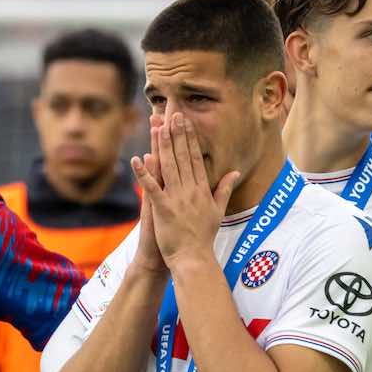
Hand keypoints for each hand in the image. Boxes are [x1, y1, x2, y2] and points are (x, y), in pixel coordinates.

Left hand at [132, 113, 238, 268]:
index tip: (185, 121)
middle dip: (177, 133)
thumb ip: (224, 189)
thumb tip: (235, 172)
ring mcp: (176, 198)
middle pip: (182, 156)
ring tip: (157, 126)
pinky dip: (144, 173)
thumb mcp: (219, 210)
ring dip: (162, 145)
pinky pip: (151, 188)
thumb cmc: (204, 236)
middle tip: (173, 113)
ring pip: (168, 166)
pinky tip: (136, 159)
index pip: (195, 158)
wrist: (194, 258)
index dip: (189, 138)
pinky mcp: (163, 208)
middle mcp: (190, 190)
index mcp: (201, 189)